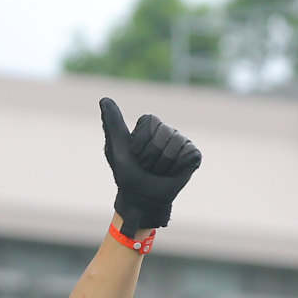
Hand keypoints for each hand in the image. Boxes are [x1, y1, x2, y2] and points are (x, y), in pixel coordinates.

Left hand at [100, 98, 202, 236]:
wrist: (142, 198)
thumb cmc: (127, 174)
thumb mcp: (117, 148)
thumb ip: (113, 123)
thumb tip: (104, 99)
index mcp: (150, 125)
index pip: (151, 121)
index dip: (140, 142)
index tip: (134, 154)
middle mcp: (167, 131)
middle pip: (163, 133)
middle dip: (150, 155)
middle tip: (147, 166)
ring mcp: (181, 142)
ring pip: (175, 145)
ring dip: (162, 164)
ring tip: (158, 170)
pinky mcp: (193, 155)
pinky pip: (189, 154)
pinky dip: (176, 168)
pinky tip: (172, 172)